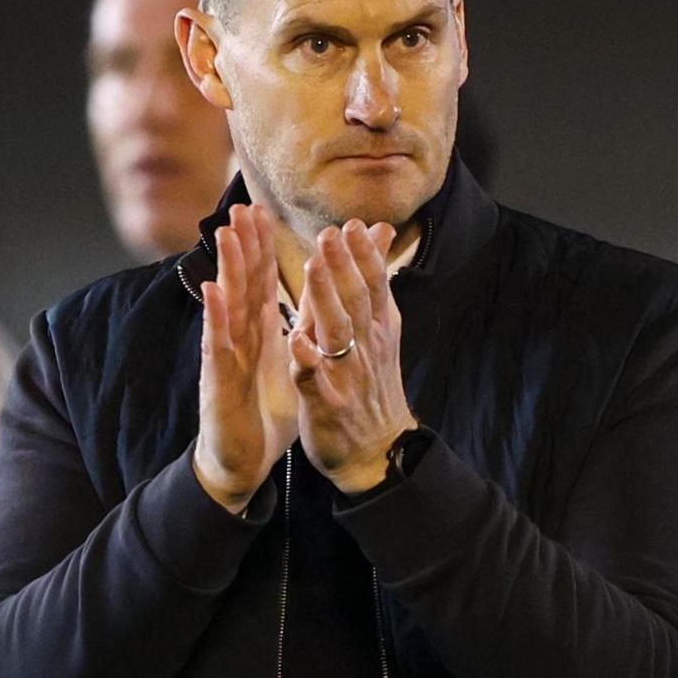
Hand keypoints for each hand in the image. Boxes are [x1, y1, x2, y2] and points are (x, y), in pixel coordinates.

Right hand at [192, 203, 298, 513]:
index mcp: (261, 332)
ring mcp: (227, 355)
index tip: (264, 211)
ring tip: (227, 232)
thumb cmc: (265, 411)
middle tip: (244, 205)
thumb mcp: (293, 365)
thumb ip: (304, 330)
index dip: (264, 248)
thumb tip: (320, 304)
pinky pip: (219, 346)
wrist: (243, 460)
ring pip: (229, 305)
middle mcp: (241, 337)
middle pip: (243, 283)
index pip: (262, 282)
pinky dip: (217, 318)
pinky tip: (214, 292)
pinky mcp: (219, 380)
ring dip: (228, 268)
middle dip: (244, 244)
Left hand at [290, 219, 414, 494]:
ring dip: (325, 298)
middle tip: (329, 234)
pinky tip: (296, 340)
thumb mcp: (380, 327)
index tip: (351, 225)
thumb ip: (374, 278)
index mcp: (377, 327)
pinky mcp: (326, 402)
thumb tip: (382, 229)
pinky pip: (315, 378)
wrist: (378, 451)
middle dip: (343, 266)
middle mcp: (366, 347)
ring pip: (336, 332)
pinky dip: (307, 359)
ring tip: (313, 269)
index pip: (374, 284)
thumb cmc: (372, 382)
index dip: (363, 255)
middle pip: (356, 301)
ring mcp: (347, 375)